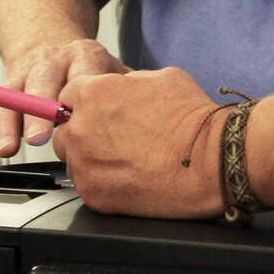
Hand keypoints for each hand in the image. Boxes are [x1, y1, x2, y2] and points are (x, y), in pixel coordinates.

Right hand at [0, 37, 128, 158]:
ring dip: (5, 123)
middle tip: (38, 138)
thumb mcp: (117, 73)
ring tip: (7, 149)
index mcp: (84, 55)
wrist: (55, 43)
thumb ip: (132, 92)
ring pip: (6, 96)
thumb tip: (159, 118)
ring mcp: (22, 75)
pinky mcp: (0, 90)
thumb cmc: (92, 71)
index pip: (81, 72)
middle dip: (37, 110)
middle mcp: (49, 61)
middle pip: (39, 82)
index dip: (77, 93)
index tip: (75, 116)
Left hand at [54, 66, 225, 218]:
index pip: (68, 94)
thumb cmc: (190, 117)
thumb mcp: (160, 77)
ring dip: (90, 157)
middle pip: (64, 129)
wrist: (209, 160)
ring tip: (125, 157)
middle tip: (112, 136)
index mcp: (93, 94)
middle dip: (82, 130)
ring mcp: (85, 165)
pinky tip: (129, 175)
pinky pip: (87, 185)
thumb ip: (127, 81)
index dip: (86, 102)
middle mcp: (81, 129)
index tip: (99, 111)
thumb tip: (119, 88)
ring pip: (73, 160)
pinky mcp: (94, 195)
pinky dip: (103, 182)